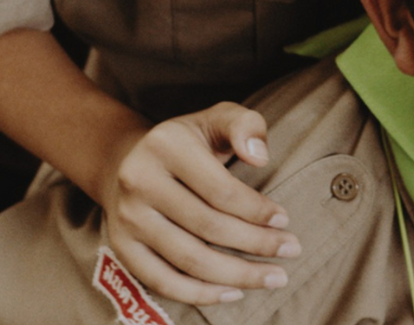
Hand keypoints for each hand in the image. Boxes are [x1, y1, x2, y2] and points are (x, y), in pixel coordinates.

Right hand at [100, 102, 301, 305]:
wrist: (126, 162)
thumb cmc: (186, 142)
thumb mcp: (216, 118)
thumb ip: (245, 125)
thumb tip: (260, 156)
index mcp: (165, 145)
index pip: (220, 188)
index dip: (256, 209)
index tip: (284, 219)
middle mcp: (139, 181)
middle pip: (208, 226)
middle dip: (256, 243)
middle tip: (291, 250)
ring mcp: (127, 218)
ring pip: (189, 259)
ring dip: (237, 275)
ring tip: (273, 276)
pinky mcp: (121, 247)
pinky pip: (162, 281)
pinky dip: (200, 294)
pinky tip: (234, 292)